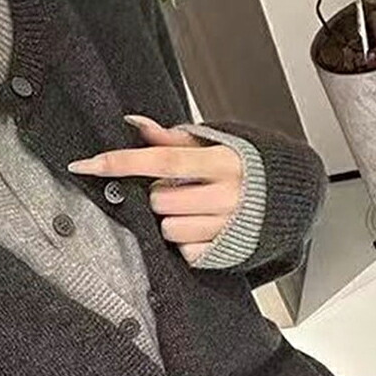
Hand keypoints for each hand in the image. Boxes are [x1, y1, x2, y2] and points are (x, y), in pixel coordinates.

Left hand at [67, 114, 243, 263]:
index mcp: (221, 161)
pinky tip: (204, 229)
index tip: (85, 165)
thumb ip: (171, 139)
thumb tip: (134, 123)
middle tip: (184, 191)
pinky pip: (184, 251)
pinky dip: (187, 242)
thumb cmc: (246, 169)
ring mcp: (226, 225)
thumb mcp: (215, 146)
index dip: (120, 162)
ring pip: (169, 228)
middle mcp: (226, 193)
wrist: (290, 200)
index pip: (161, 160)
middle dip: (163, 195)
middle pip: (160, 200)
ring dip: (174, 220)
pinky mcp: (224, 252)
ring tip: (196, 210)